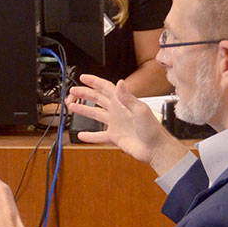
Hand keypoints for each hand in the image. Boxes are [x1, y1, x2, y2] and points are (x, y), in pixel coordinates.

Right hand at [67, 75, 189, 174]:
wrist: (155, 148)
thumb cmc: (152, 129)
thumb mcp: (140, 110)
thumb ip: (127, 97)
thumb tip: (119, 82)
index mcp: (123, 102)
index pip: (106, 88)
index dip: (94, 82)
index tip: (83, 78)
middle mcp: (117, 111)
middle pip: (97, 99)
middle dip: (85, 94)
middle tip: (73, 91)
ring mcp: (115, 124)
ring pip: (96, 115)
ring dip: (84, 110)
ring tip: (72, 107)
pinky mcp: (114, 137)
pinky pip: (99, 136)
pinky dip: (90, 136)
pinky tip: (81, 135)